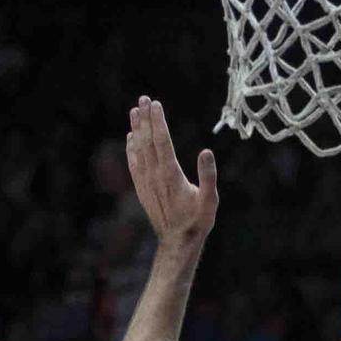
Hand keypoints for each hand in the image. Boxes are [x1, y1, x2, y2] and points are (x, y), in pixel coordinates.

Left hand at [125, 96, 217, 249]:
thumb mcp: (210, 200)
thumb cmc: (197, 221)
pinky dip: (131, 148)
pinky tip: (130, 138)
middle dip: (146, 119)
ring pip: (138, 150)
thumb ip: (208, 175)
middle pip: (148, 141)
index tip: (155, 103)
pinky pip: (133, 163)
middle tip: (143, 99)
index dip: (158, 121)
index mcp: (171, 174)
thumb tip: (206, 151)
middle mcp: (155, 175)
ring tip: (135, 111)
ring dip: (137, 129)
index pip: (162, 141)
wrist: (177, 242)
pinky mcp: (142, 188)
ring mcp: (146, 182)